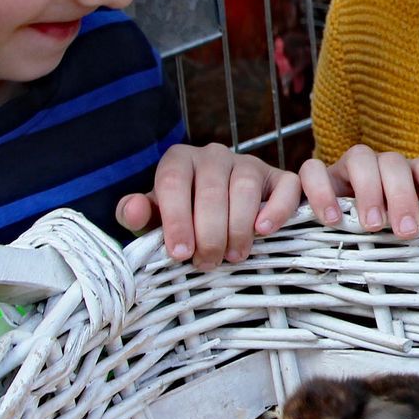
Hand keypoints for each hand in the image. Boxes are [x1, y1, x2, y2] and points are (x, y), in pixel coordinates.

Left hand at [116, 143, 301, 268]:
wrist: (215, 217)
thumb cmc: (182, 221)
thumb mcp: (154, 221)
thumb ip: (138, 216)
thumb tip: (132, 210)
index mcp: (178, 160)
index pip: (173, 182)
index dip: (176, 219)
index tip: (180, 253)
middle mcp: (213, 155)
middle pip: (212, 189)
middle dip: (209, 232)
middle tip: (207, 263)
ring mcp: (249, 163)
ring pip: (246, 188)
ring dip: (239, 227)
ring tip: (233, 256)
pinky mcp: (278, 177)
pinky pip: (286, 186)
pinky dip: (278, 209)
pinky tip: (264, 231)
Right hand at [299, 145, 418, 239]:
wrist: (320, 235)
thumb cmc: (371, 236)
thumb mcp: (394, 233)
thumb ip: (410, 229)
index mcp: (404, 177)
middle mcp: (377, 166)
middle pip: (393, 162)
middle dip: (402, 196)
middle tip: (405, 230)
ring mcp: (345, 168)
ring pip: (359, 157)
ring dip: (369, 190)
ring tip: (373, 225)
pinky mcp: (315, 177)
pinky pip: (313, 170)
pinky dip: (322, 192)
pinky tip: (332, 219)